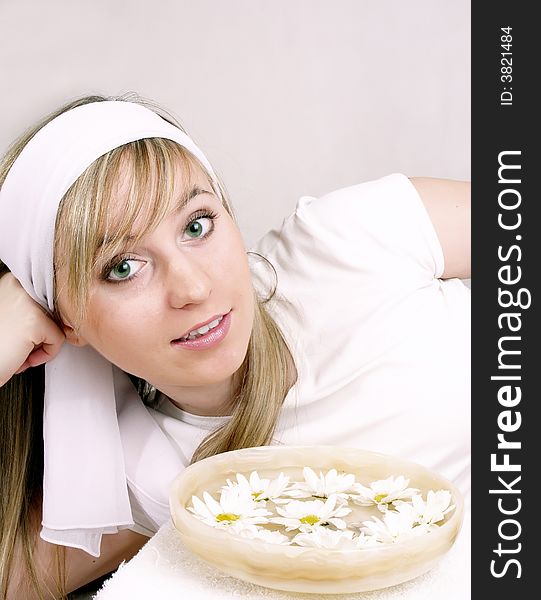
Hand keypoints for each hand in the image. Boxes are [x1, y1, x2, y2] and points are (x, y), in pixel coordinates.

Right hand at [0, 272, 64, 386]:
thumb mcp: (12, 318)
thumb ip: (32, 310)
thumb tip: (62, 312)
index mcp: (11, 282)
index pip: (46, 298)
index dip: (41, 320)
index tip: (28, 331)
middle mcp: (18, 286)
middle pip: (53, 311)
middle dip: (41, 333)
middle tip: (20, 345)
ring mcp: (27, 302)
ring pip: (56, 325)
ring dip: (41, 345)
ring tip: (17, 351)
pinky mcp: (35, 321)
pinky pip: (58, 340)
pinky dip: (46, 355)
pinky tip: (22, 358)